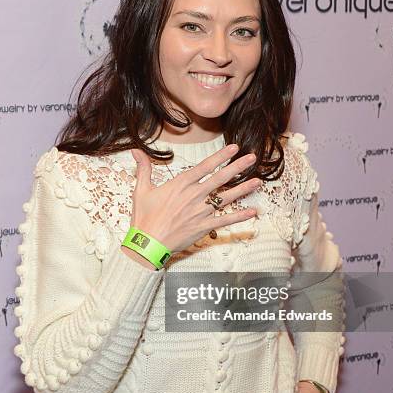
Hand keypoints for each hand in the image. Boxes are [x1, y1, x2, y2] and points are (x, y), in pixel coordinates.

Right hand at [128, 144, 260, 253]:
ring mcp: (200, 212)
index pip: (205, 166)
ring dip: (243, 189)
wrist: (146, 244)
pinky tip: (252, 212)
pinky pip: (225, 221)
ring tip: (258, 181)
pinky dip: (239, 217)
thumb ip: (143, 169)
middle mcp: (193, 196)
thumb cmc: (144, 217)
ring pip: (226, 198)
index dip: (220, 156)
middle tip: (252, 157)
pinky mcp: (203, 227)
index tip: (234, 148)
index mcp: (180, 184)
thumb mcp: (141, 190)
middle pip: (220, 178)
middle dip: (238, 167)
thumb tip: (135, 152)